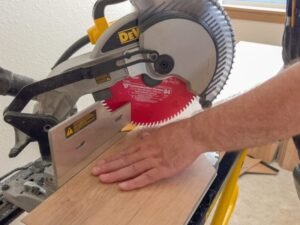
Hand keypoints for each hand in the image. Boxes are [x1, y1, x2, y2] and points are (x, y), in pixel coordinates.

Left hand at [91, 119, 205, 190]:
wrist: (193, 133)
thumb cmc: (180, 131)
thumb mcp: (161, 129)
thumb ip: (150, 134)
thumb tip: (142, 135)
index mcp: (146, 142)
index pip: (125, 152)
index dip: (112, 159)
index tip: (102, 163)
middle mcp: (146, 151)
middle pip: (124, 160)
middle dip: (108, 166)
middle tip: (95, 172)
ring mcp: (154, 160)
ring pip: (131, 168)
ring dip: (116, 174)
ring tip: (103, 178)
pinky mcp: (163, 169)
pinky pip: (146, 177)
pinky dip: (134, 182)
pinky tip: (123, 186)